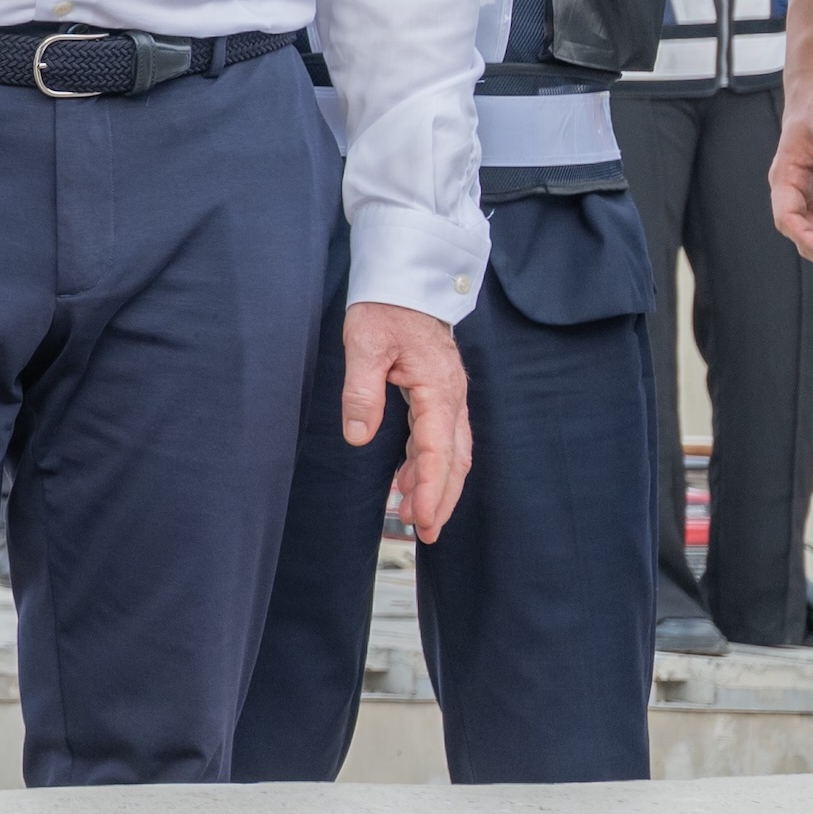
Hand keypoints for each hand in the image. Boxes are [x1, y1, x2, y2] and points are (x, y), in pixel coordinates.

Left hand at [344, 302, 470, 540]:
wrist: (407, 280)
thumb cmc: (386, 308)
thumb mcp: (364, 344)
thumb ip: (362, 390)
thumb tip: (358, 435)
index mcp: (438, 389)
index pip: (437, 448)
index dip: (428, 485)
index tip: (418, 515)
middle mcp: (452, 397)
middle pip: (454, 459)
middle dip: (441, 497)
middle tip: (425, 533)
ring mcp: (450, 397)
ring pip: (452, 451)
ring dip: (437, 485)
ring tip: (417, 517)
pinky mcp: (440, 394)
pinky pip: (442, 437)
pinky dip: (430, 464)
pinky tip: (408, 480)